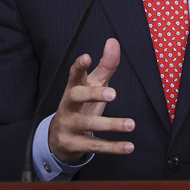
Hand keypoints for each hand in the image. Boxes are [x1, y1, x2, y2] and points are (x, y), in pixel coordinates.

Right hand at [48, 38, 134, 162]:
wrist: (59, 138)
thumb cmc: (81, 105)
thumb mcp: (93, 85)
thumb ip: (105, 65)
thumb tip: (113, 41)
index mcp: (73, 88)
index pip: (74, 75)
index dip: (79, 66)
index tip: (87, 57)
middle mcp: (69, 105)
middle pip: (76, 96)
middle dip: (93, 94)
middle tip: (113, 94)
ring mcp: (69, 125)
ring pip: (88, 124)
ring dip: (111, 124)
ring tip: (131, 124)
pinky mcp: (74, 144)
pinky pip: (94, 146)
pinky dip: (113, 147)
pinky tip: (129, 146)